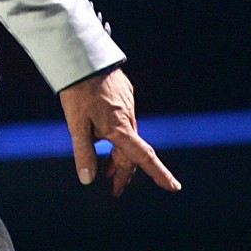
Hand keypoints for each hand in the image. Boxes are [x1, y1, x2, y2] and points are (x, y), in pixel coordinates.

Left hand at [58, 67, 180, 196]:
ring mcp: (127, 107)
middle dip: (123, 173)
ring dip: (117, 157)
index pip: (143, 157)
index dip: (158, 173)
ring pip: (126, 139)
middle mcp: (128, 119)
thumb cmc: (78, 93)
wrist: (82, 60)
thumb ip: (83, 152)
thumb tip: (87, 179)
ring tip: (106, 172)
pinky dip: (116, 138)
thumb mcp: (76, 125)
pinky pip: (123, 123)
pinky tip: (103, 139)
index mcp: (120, 129)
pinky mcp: (123, 96)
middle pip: (131, 153)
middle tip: (114, 190)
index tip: (173, 187)